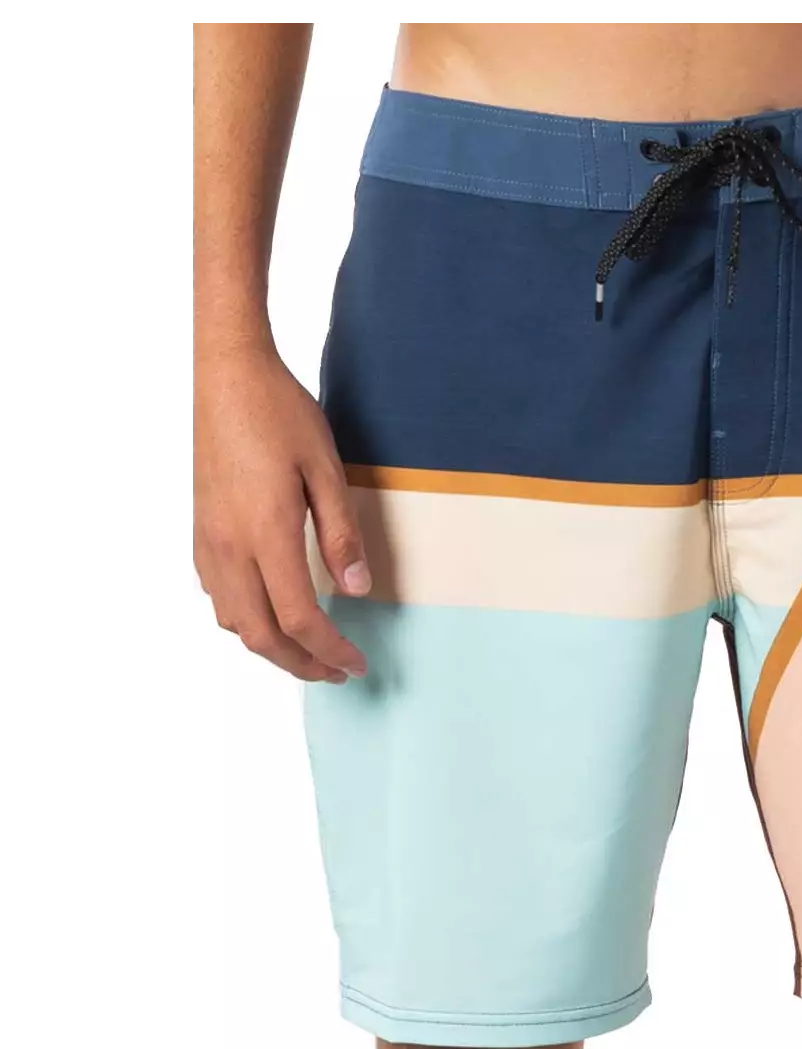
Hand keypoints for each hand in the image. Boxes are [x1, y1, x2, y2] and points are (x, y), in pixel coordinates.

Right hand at [193, 346, 369, 682]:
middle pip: (262, 635)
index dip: (331, 651)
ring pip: (234, 621)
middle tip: (336, 672)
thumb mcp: (327, 470)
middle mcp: (229, 546)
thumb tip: (356, 589)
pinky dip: (247, 620)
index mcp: (266, 534)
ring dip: (272, 646)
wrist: (226, 375)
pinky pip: (219, 595)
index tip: (356, 664)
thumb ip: (341, 535)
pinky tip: (272, 611)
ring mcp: (208, 541)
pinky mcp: (198, 531)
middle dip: (301, 664)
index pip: (301, 619)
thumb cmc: (280, 414)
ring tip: (308, 651)